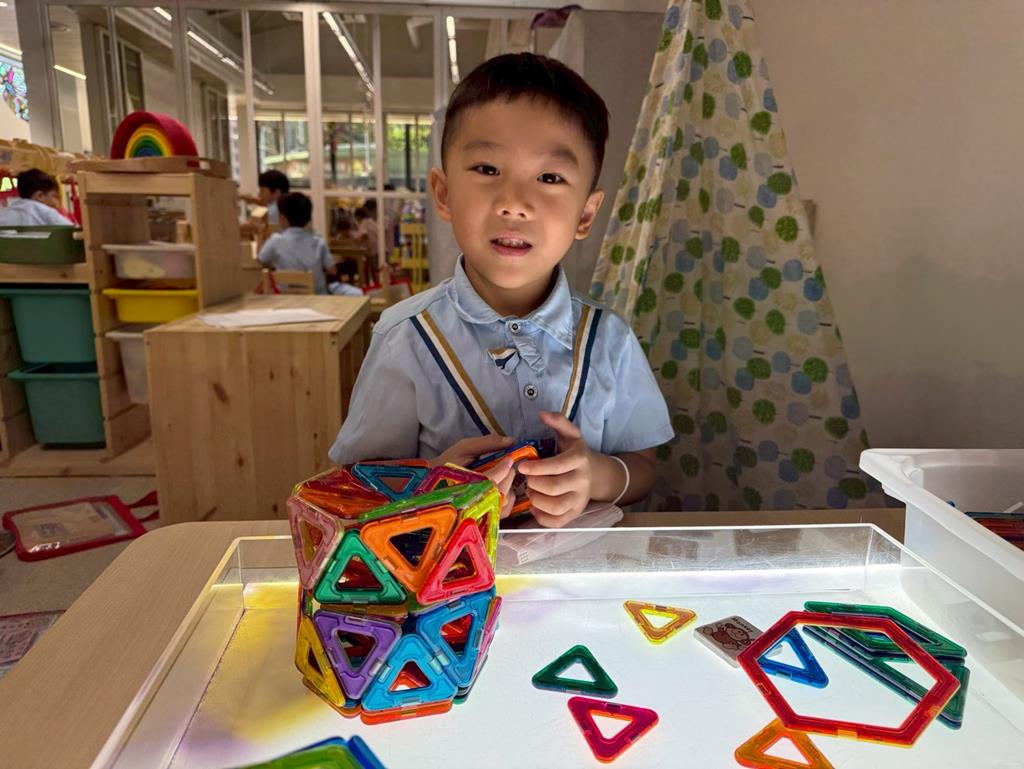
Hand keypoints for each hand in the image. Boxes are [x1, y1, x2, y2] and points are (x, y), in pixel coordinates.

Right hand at [431, 435, 516, 517]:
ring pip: (505, 501)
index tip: (508, 458)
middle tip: (506, 465)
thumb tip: (510, 441)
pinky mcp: (485, 519)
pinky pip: (505, 511)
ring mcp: (480, 514)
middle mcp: (473, 504)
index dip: (504, 468)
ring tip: (501, 477)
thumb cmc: (445, 467)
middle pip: (501, 491)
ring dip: (508, 486)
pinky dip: (507, 499)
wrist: (429, 487)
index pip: (492, 480)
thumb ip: (487, 444)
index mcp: (465, 485)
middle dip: (508, 475)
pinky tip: (500, 490)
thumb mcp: (463, 449)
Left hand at [518, 412, 592, 527]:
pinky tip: (534, 507)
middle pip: (553, 487)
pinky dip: (542, 517)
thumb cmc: (575, 452)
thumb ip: (558, 421)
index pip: (557, 466)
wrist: (595, 473)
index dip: (536, 468)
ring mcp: (580, 499)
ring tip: (530, 492)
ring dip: (536, 500)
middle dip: (533, 484)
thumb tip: (542, 414)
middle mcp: (582, 481)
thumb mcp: (570, 434)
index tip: (521, 466)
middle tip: (525, 480)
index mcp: (579, 459)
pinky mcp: (576, 513)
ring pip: (556, 506)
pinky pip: (558, 521)